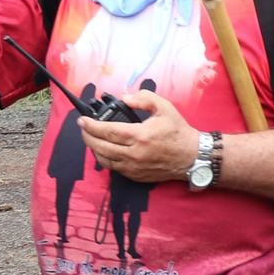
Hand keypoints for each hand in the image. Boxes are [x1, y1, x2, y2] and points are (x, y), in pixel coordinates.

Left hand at [80, 89, 201, 183]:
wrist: (191, 156)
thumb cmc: (178, 132)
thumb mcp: (164, 107)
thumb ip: (144, 98)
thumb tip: (125, 99)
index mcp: (140, 135)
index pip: (107, 131)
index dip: (91, 125)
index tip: (82, 120)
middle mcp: (134, 154)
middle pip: (100, 146)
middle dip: (87, 136)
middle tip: (83, 128)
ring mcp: (134, 167)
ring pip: (104, 160)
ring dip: (93, 148)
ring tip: (90, 138)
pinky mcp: (135, 176)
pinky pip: (113, 168)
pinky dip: (104, 158)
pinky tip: (104, 150)